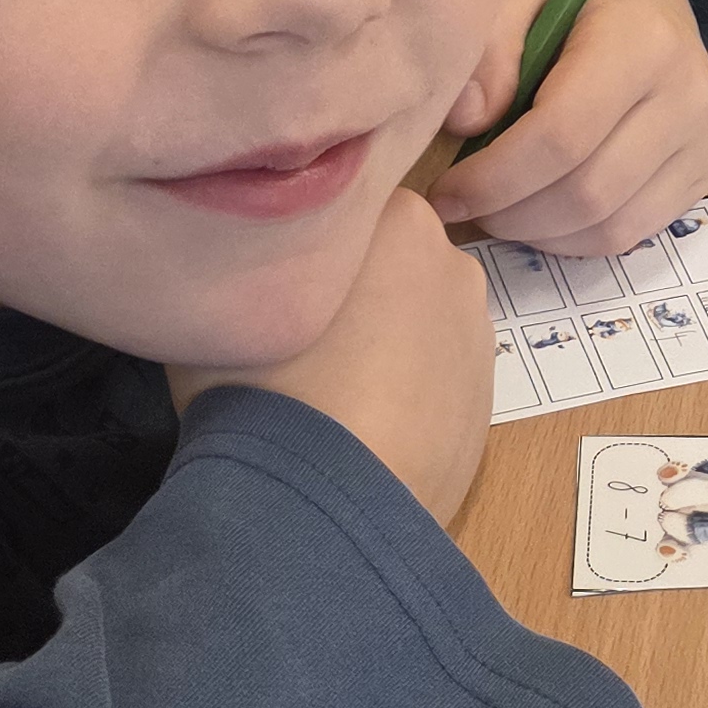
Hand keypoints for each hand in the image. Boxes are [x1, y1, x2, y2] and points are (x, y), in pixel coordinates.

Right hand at [167, 189, 488, 521]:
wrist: (323, 507)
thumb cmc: (266, 385)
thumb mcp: (222, 301)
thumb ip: (246, 256)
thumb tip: (240, 255)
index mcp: (400, 217)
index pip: (352, 200)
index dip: (313, 230)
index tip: (279, 263)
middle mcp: (453, 264)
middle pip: (391, 257)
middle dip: (354, 282)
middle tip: (296, 325)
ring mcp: (476, 337)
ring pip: (416, 319)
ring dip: (382, 338)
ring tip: (324, 386)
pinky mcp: (485, 403)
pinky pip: (432, 377)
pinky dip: (403, 391)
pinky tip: (358, 425)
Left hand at [428, 0, 707, 256]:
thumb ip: (488, 45)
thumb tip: (465, 122)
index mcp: (643, 38)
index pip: (564, 135)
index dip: (495, 178)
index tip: (445, 190)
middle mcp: (688, 94)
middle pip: (588, 192)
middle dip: (509, 213)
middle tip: (463, 205)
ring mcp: (703, 140)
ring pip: (609, 227)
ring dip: (536, 232)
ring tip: (496, 207)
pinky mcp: (704, 173)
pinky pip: (630, 235)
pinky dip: (571, 239)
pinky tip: (538, 211)